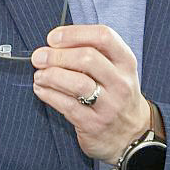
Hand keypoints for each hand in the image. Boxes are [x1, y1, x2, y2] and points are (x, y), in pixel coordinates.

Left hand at [31, 25, 148, 163]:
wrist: (131, 135)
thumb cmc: (115, 95)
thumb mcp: (116, 70)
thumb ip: (93, 53)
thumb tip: (54, 44)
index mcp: (126, 62)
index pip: (103, 36)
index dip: (74, 33)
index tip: (53, 37)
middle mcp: (121, 82)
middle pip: (87, 58)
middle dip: (57, 55)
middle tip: (38, 57)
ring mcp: (109, 105)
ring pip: (77, 83)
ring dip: (51, 75)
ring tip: (39, 75)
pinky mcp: (94, 124)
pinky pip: (67, 105)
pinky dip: (48, 94)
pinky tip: (41, 89)